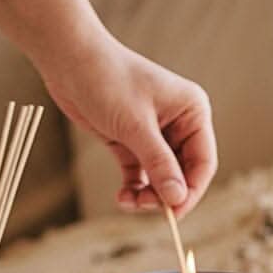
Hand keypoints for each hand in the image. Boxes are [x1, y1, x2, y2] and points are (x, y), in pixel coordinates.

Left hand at [0, 0, 217, 213]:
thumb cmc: (107, 81)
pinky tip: (122, 197)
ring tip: (128, 203)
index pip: (203, 162)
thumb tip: (179, 198)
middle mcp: (179, 123)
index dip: (192, 190)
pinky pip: (140, 173)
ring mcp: (155, 133)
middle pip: (183, 173)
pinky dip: (134, 188)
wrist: (69, 59)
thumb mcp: (135, 127)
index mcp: (192, 112)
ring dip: (148, 195)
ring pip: (161, 177)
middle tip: (143, 207)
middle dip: (166, 194)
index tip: (174, 213)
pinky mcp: (130, 140)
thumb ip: (159, 164)